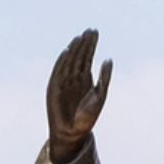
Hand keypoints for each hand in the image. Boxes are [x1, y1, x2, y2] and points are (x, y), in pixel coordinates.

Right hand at [45, 28, 111, 163]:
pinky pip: (58, 72)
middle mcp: (73, 78)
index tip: (95, 32)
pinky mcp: (54, 88)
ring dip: (74, 49)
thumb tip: (109, 59)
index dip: (91, 45)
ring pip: (69, 61)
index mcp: (85, 79)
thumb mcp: (100, 96)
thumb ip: (104, 78)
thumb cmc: (88, 118)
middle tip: (90, 30)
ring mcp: (63, 82)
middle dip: (84, 44)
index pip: (87, 57)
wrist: (73, 133)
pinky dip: (61, 62)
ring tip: (80, 37)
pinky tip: (67, 52)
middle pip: (78, 56)